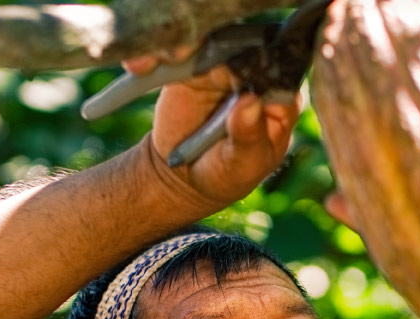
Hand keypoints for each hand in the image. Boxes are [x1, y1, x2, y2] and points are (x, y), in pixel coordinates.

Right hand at [124, 49, 301, 208]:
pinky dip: (156, 53)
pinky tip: (140, 65)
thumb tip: (249, 102)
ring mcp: (220, 68)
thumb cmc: (225, 175)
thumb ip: (248, 136)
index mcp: (279, 97)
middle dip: (218, 45)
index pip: (277, 69)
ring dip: (184, 44)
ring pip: (208, 40)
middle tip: (190, 56)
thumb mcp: (242, 164)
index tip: (232, 72)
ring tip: (167, 58)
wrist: (183, 177)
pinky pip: (176, 50)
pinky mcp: (189, 67)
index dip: (256, 64)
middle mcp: (253, 75)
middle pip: (242, 44)